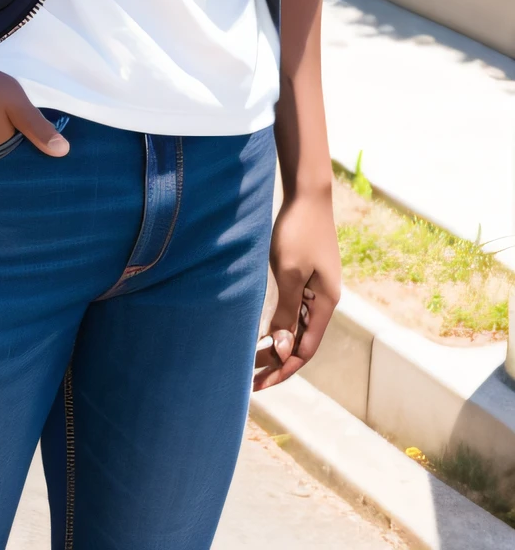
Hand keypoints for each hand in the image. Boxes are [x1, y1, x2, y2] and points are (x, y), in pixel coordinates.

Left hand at [252, 188, 340, 391]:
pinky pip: (295, 310)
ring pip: (298, 327)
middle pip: (302, 342)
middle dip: (278, 362)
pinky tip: (263, 331)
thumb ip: (287, 311)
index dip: (283, 369)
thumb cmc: (298, 230)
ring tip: (252, 359)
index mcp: (326, 303)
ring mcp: (317, 288)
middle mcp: (325, 300)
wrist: (308, 193)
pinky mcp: (308, 276)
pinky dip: (280, 324)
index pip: (305, 350)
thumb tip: (283, 349)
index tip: (258, 383)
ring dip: (278, 345)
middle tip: (250, 379)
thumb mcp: (290, 272)